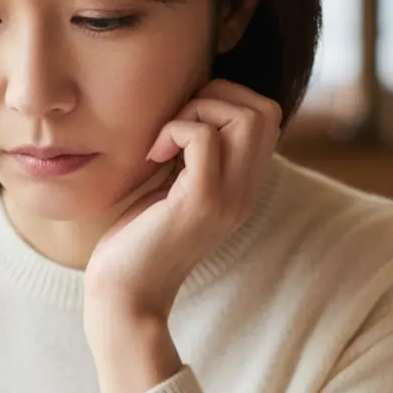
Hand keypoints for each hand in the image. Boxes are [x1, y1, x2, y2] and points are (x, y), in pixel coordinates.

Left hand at [84, 79, 281, 326]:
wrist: (125, 295)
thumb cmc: (138, 241)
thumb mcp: (173, 188)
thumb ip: (192, 156)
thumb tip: (190, 109)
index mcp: (243, 187)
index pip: (267, 116)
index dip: (226, 100)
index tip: (183, 123)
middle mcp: (245, 193)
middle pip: (265, 110)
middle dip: (216, 97)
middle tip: (175, 125)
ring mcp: (228, 199)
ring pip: (245, 118)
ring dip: (197, 111)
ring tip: (165, 141)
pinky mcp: (201, 203)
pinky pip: (205, 139)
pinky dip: (175, 131)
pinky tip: (152, 156)